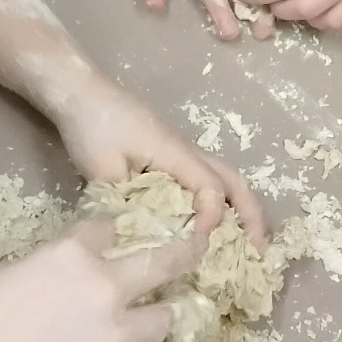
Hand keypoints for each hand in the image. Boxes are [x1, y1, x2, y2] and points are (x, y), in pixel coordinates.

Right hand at [0, 218, 201, 341]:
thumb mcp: (9, 274)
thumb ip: (51, 263)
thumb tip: (69, 267)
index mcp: (73, 255)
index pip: (109, 227)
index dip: (111, 229)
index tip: (116, 234)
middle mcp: (107, 288)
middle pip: (165, 260)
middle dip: (186, 251)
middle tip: (197, 247)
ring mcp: (120, 334)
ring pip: (166, 317)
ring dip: (157, 316)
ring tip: (148, 323)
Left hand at [48, 73, 266, 242]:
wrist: (81, 91)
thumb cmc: (94, 125)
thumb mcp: (103, 169)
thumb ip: (126, 203)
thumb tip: (144, 235)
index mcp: (176, 153)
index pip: (211, 189)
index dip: (212, 218)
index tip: (198, 244)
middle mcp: (188, 152)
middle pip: (234, 181)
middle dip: (251, 215)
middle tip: (259, 250)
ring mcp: (182, 151)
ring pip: (225, 178)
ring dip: (240, 207)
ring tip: (245, 240)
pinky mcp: (171, 154)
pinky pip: (207, 179)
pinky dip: (220, 201)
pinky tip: (210, 224)